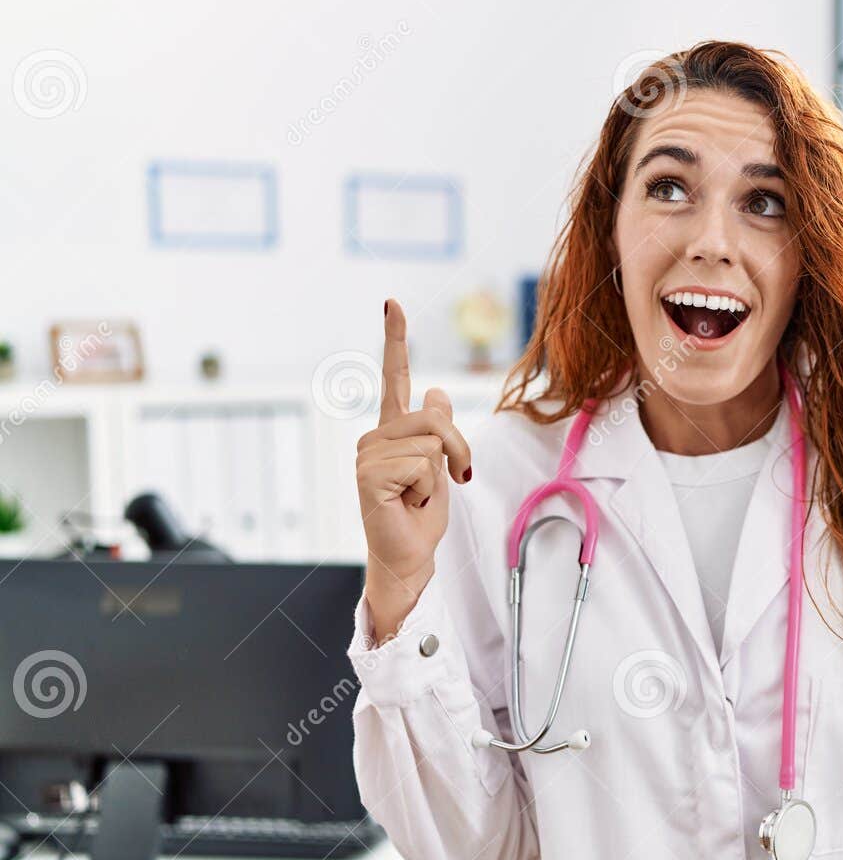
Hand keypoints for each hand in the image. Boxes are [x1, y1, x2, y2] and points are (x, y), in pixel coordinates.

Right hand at [356, 299, 472, 642]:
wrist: (410, 556)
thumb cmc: (421, 516)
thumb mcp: (442, 466)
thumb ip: (438, 430)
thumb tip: (436, 391)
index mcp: (392, 431)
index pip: (394, 378)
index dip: (395, 339)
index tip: (393, 302)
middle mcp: (375, 437)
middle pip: (434, 417)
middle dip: (457, 451)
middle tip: (451, 480)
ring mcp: (367, 455)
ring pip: (432, 443)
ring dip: (441, 475)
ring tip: (418, 496)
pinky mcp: (368, 475)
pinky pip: (421, 465)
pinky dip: (427, 490)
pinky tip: (407, 503)